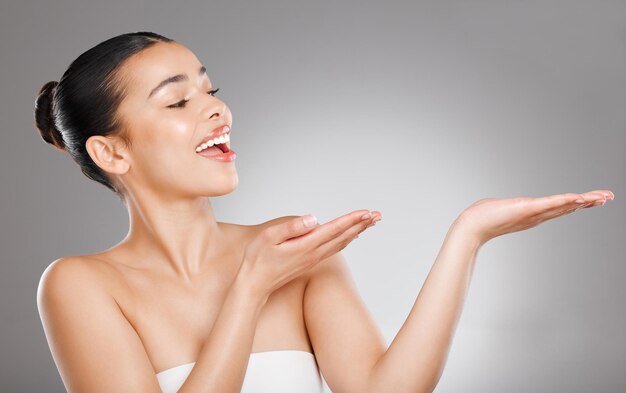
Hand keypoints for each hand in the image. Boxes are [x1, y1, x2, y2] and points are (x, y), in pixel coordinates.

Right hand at [238, 209, 382, 297]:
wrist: (254, 286)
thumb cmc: (257, 260)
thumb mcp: (269, 238)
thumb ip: (292, 227)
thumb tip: (314, 218)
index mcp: (305, 246)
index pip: (334, 229)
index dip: (351, 220)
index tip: (367, 212)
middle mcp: (313, 254)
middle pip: (343, 237)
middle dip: (361, 225)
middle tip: (378, 215)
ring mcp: (313, 259)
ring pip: (341, 243)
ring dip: (357, 232)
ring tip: (370, 222)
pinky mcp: (310, 262)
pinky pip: (334, 249)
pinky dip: (346, 240)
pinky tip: (351, 237)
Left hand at [456, 189, 614, 245]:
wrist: (471, 227)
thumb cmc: (481, 218)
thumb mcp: (500, 209)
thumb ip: (506, 208)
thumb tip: (501, 206)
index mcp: (532, 214)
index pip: (559, 207)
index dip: (577, 203)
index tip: (593, 199)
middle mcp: (536, 216)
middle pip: (568, 207)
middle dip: (589, 202)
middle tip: (608, 197)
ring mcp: (533, 213)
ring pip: (564, 206)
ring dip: (584, 200)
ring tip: (603, 197)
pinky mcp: (526, 209)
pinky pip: (550, 204)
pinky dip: (565, 200)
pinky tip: (579, 197)